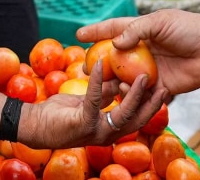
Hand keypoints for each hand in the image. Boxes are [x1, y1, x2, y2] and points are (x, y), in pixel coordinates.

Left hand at [19, 60, 166, 148]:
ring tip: (143, 76)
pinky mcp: (82, 124)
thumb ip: (104, 94)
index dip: (150, 106)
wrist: (35, 125)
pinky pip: (94, 99)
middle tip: (165, 86)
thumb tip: (118, 81)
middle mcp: (106, 134)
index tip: (162, 90)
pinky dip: (97, 80)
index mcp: (109, 129)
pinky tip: (99, 64)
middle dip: (152, 104)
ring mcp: (95, 131)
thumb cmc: (60, 114)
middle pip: (137, 120)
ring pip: (123, 113)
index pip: (136, 119)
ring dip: (134, 94)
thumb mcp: (87, 101)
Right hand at [77, 9, 199, 94]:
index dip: (95, 32)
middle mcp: (141, 52)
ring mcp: (147, 69)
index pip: (113, 30)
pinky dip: (131, 92)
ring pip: (123, 77)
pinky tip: (128, 90)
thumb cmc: (188, 30)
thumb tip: (114, 44)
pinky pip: (138, 91)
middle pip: (113, 58)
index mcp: (140, 33)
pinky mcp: (156, 85)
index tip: (78, 34)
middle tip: (87, 69)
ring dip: (113, 81)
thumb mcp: (160, 22)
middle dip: (99, 63)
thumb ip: (135, 30)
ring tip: (107, 83)